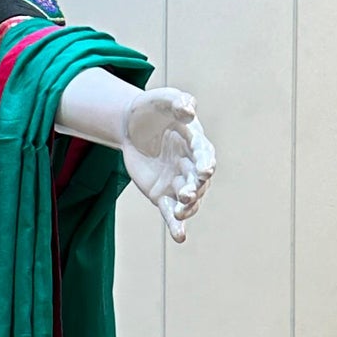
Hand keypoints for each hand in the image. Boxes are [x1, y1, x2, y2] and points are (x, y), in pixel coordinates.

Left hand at [119, 87, 214, 242]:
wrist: (131, 125)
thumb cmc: (151, 109)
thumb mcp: (161, 99)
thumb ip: (176, 101)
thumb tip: (189, 109)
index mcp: (196, 142)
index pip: (204, 154)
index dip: (205, 163)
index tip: (205, 170)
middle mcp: (191, 164)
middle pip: (198, 180)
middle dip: (195, 187)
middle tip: (187, 193)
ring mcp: (178, 182)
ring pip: (189, 200)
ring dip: (187, 207)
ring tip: (180, 212)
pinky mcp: (163, 195)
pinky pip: (171, 213)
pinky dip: (176, 225)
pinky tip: (179, 237)